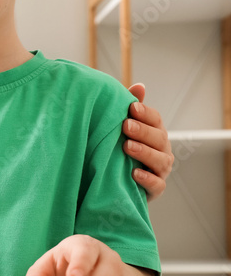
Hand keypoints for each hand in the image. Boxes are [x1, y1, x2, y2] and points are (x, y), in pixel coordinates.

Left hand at [124, 83, 173, 200]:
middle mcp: (161, 150)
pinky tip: (134, 173)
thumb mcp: (122, 127)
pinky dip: (147, 179)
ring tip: (127, 147)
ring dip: (145, 152)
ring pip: (160, 160)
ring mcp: (160, 170)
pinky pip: (157, 185)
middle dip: (143, 131)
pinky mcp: (155, 189)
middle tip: (125, 126)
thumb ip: (130, 107)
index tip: (131, 107)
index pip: (156, 119)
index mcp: (154, 132)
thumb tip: (139, 86)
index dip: (145, 113)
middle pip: (159, 138)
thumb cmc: (120, 147)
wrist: (115, 180)